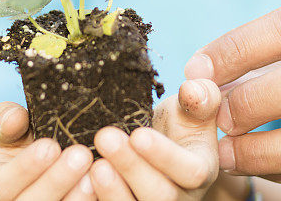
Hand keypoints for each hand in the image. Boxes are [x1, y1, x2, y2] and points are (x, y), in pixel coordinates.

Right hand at [0, 102, 94, 200]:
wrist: (48, 165)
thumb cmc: (28, 146)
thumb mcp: (13, 132)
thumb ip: (7, 120)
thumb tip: (14, 117)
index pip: (1, 185)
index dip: (25, 167)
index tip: (49, 145)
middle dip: (56, 180)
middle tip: (81, 155)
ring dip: (76, 197)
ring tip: (94, 175)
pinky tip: (103, 188)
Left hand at [89, 79, 221, 200]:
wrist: (159, 149)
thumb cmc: (176, 127)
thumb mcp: (191, 110)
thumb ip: (200, 98)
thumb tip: (191, 89)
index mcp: (200, 171)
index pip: (191, 171)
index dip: (165, 155)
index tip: (138, 134)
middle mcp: (180, 198)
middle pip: (160, 196)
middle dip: (131, 167)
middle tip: (105, 137)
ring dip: (112, 190)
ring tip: (94, 165)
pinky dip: (93, 199)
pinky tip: (79, 181)